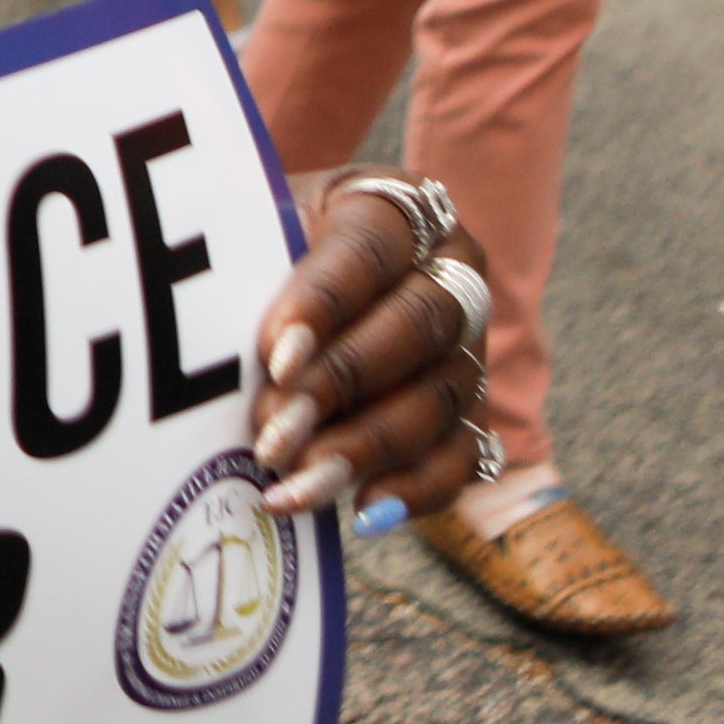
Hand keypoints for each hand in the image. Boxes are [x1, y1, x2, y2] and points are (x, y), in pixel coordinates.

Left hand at [246, 181, 499, 525]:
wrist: (293, 283)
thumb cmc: (267, 252)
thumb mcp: (256, 239)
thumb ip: (254, 278)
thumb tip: (251, 361)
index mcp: (398, 209)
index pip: (367, 248)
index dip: (324, 303)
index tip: (275, 357)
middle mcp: (452, 273)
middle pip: (416, 326)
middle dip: (341, 385)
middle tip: (273, 434)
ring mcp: (469, 347)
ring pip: (437, 398)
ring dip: (363, 447)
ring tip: (294, 484)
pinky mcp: (472, 413)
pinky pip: (463, 457)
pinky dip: (415, 490)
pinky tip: (361, 513)